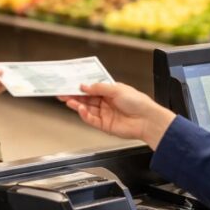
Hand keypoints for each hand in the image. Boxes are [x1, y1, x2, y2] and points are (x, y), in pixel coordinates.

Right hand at [59, 83, 175, 149]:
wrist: (147, 120)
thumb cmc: (138, 102)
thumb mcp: (117, 89)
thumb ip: (99, 88)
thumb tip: (85, 86)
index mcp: (110, 91)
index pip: (92, 88)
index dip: (81, 87)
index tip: (69, 84)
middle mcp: (106, 102)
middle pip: (86, 99)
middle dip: (74, 96)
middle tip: (62, 93)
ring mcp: (105, 114)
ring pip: (87, 109)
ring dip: (77, 105)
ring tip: (68, 101)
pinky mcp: (105, 125)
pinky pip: (91, 119)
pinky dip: (84, 115)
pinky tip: (81, 110)